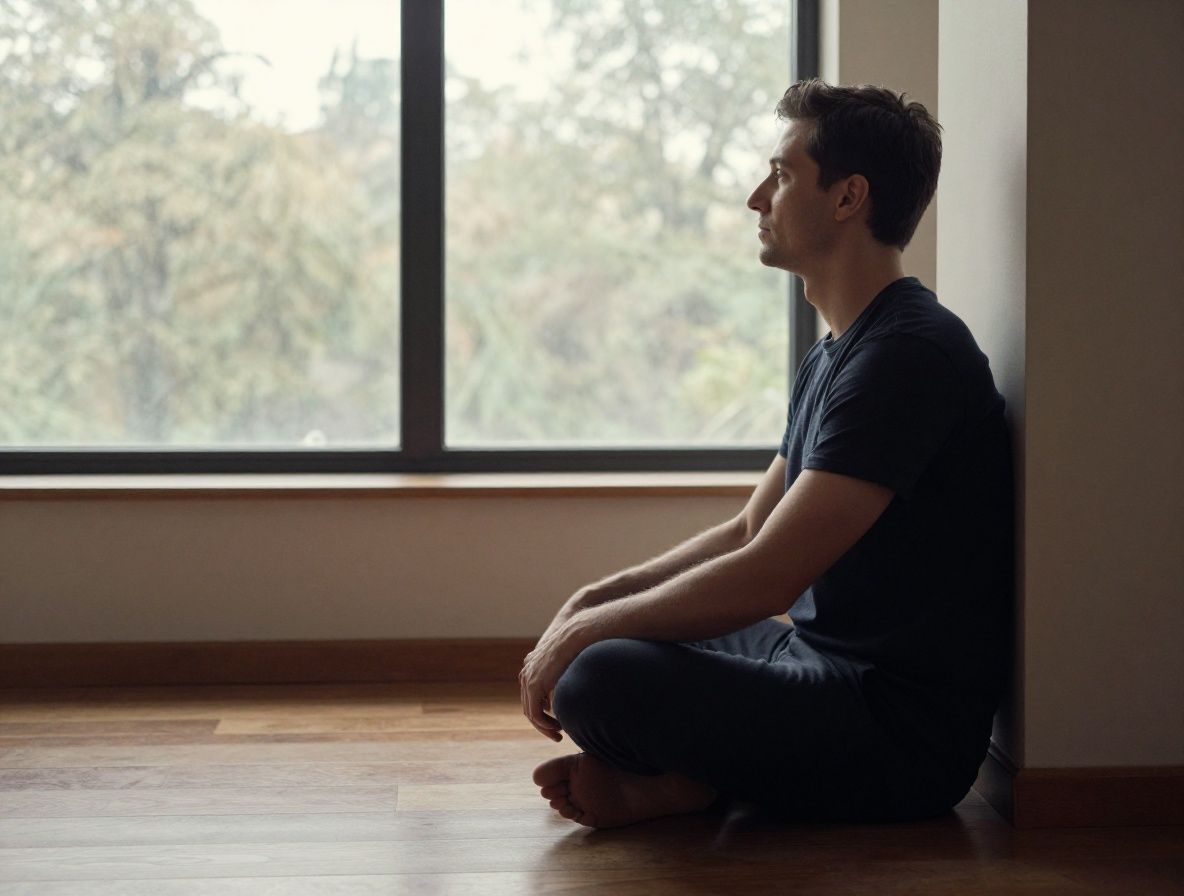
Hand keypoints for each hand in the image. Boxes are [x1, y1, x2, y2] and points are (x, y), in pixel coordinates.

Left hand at [519, 612, 596, 741]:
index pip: (533, 695)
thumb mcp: (569, 663)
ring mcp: (528, 678)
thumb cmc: (580, 646)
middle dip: (543, 723)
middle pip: (530, 705)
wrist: (577, 635)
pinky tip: (557, 727)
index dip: (544, 711)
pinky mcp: (533, 686)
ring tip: (558, 734)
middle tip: (557, 733)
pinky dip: (544, 724)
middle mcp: (527, 672)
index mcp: (533, 665)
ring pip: (531, 712)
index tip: (558, 722)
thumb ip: (566, 676)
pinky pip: (534, 713)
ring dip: (544, 727)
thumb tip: (576, 691)